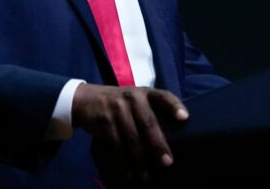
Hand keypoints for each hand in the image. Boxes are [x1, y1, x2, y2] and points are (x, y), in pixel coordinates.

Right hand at [71, 83, 188, 182]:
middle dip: (158, 144)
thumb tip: (173, 137)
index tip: (184, 118)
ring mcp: (117, 109)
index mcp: (145, 93)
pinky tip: (129, 173)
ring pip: (132, 138)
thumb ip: (150, 111)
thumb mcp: (134, 99)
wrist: (85, 99)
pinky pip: (116, 145)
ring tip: (146, 177)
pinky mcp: (105, 121)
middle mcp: (132, 98)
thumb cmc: (118, 103)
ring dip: (140, 161)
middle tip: (167, 163)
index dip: (174, 106)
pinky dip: (123, 161)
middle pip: (148, 123)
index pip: (163, 96)